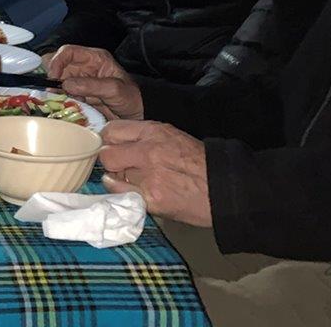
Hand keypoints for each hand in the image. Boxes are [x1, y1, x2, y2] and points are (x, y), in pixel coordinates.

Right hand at [43, 44, 143, 120]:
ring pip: (59, 81)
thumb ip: (91, 85)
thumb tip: (66, 84)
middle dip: (53, 77)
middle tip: (51, 91)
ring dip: (55, 90)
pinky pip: (63, 94)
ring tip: (57, 101)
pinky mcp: (78, 95)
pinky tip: (63, 106)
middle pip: (60, 66)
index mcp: (94, 58)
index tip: (52, 77)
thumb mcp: (114, 90)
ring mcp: (81, 81)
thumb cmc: (131, 98)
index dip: (57, 61)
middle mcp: (85, 67)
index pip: (69, 52)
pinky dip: (60, 100)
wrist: (137, 115)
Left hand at [98, 120, 212, 226]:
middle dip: (110, 162)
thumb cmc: (199, 162)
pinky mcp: (151, 200)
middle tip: (120, 167)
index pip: (112, 131)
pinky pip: (122, 195)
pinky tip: (135, 193)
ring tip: (133, 181)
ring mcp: (148, 177)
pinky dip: (124, 194)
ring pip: (112, 176)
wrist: (223, 188)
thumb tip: (116, 143)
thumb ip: (144, 136)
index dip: (108, 140)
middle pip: (107, 155)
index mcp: (153, 132)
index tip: (111, 147)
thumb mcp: (172, 136)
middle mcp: (147, 151)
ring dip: (118, 179)